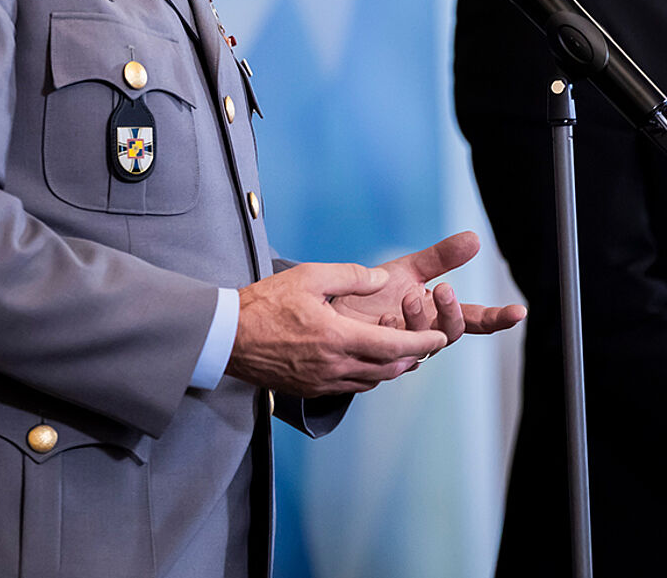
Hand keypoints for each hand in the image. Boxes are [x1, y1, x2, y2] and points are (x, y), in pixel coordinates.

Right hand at [226, 262, 447, 396]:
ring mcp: (321, 382)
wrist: (227, 337)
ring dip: (390, 369)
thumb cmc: (264, 304)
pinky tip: (367, 362)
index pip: (393, 346)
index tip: (439, 337)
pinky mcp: (309, 388)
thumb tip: (382, 279)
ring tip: (402, 354)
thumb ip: (351, 277)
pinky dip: (367, 375)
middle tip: (426, 345)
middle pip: (387, 370)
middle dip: (411, 358)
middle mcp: (333, 367)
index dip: (421, 342)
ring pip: (370, 381)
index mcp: (337, 339)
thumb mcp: (309, 277)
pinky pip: (349, 386)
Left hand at [329, 231, 527, 348]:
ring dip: (420, 320)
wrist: (335, 308)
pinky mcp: (384, 358)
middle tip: (443, 289)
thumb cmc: (375, 292)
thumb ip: (442, 257)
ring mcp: (407, 349)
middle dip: (451, 311)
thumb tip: (475, 238)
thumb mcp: (411, 268)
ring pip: (426, 343)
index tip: (519, 311)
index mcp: (439, 314)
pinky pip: (395, 353)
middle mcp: (428, 334)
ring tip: (408, 297)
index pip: (476, 318)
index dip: (499, 317)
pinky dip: (392, 333)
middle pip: (454, 331)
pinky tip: (383, 319)